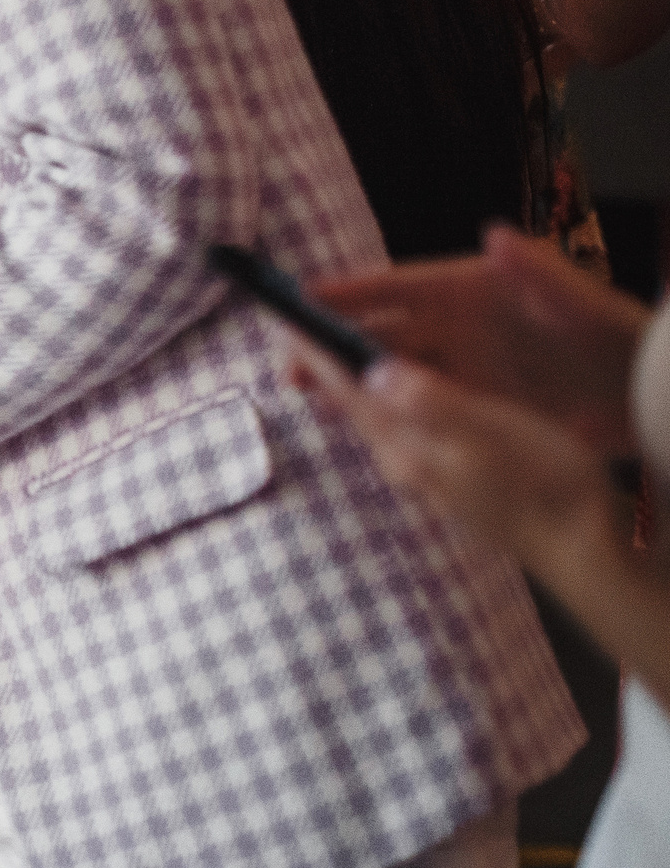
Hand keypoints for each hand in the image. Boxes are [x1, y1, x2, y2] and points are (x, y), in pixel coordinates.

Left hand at [286, 339, 617, 577]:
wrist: (584, 549)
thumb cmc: (547, 483)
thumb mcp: (492, 430)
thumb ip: (432, 400)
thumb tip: (376, 370)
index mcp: (408, 443)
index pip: (347, 388)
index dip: (316, 350)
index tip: (283, 319)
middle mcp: (404, 461)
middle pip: (351, 403)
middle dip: (323, 366)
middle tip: (298, 330)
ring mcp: (425, 475)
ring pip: (374, 418)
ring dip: (351, 385)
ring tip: (333, 355)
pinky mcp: (448, 481)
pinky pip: (401, 431)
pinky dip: (386, 403)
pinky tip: (394, 398)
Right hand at [307, 224, 647, 452]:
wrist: (650, 397)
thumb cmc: (620, 341)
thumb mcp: (588, 307)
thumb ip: (543, 273)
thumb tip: (495, 236)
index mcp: (474, 289)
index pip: (398, 285)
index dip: (349, 291)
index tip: (302, 297)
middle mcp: (459, 322)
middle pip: (380, 326)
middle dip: (331, 338)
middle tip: (289, 359)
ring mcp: (462, 361)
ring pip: (389, 366)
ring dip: (348, 375)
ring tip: (304, 390)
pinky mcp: (471, 399)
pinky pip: (412, 399)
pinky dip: (381, 404)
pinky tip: (355, 419)